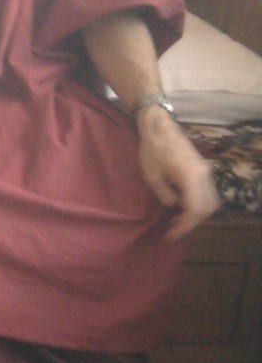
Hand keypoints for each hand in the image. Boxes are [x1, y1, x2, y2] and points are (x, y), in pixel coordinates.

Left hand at [136, 106, 220, 239]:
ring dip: (196, 215)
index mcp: (192, 178)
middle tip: (171, 230)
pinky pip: (207, 193)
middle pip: (206, 209)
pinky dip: (198, 204)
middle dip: (190, 223)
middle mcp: (205, 176)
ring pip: (210, 202)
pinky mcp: (202, 169)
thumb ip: (165, 196)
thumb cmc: (152, 149)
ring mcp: (206, 172)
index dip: (183, 227)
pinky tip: (181, 208)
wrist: (159, 126)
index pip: (195, 211)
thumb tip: (174, 206)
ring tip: (176, 221)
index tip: (169, 236)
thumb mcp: (152, 177)